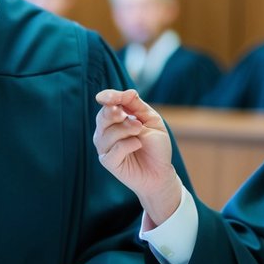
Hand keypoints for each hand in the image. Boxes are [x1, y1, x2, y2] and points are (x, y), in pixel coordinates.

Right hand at [93, 89, 183, 224]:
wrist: (161, 172)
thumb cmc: (156, 146)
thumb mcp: (151, 119)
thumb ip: (137, 105)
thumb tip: (127, 91)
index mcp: (116, 118)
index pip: (107, 104)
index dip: (108, 97)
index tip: (109, 97)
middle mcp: (106, 131)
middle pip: (103, 116)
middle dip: (116, 114)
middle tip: (134, 119)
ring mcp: (105, 147)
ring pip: (107, 133)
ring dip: (126, 129)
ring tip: (140, 132)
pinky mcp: (108, 161)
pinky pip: (113, 149)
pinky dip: (127, 145)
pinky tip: (138, 145)